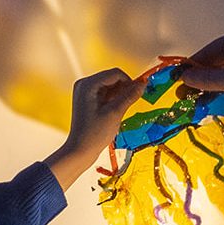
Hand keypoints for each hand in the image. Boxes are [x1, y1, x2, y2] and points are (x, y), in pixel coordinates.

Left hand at [45, 67, 143, 188]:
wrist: (80, 150)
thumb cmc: (94, 134)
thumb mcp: (115, 113)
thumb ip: (130, 96)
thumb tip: (143, 83)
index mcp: (88, 84)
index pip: (115, 73)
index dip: (129, 82)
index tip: (138, 93)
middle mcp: (84, 85)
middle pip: (112, 78)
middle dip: (123, 89)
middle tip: (128, 105)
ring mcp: (85, 92)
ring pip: (110, 86)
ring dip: (119, 96)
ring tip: (118, 112)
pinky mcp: (88, 100)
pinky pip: (105, 94)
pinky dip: (113, 100)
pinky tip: (114, 113)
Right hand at [178, 26, 223, 127]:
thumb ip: (206, 79)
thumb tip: (184, 77)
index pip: (212, 49)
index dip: (195, 64)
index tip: (179, 77)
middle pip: (220, 60)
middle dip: (203, 77)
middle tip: (184, 92)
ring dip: (214, 85)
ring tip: (197, 99)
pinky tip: (216, 100)